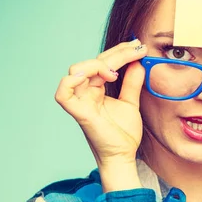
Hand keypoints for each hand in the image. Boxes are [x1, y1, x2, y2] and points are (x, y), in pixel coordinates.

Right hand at [55, 39, 148, 167]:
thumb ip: (132, 83)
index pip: (103, 62)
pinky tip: (98, 77)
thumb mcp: (131, 102)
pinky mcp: (79, 113)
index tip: (138, 46)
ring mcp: (80, 102)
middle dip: (117, 53)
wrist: (123, 156)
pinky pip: (63, 94)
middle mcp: (85, 92)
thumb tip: (138, 62)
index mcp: (95, 89)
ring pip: (77, 70)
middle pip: (93, 62)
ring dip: (98, 64)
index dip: (120, 51)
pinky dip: (72, 81)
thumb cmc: (123, 134)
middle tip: (137, 50)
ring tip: (116, 73)